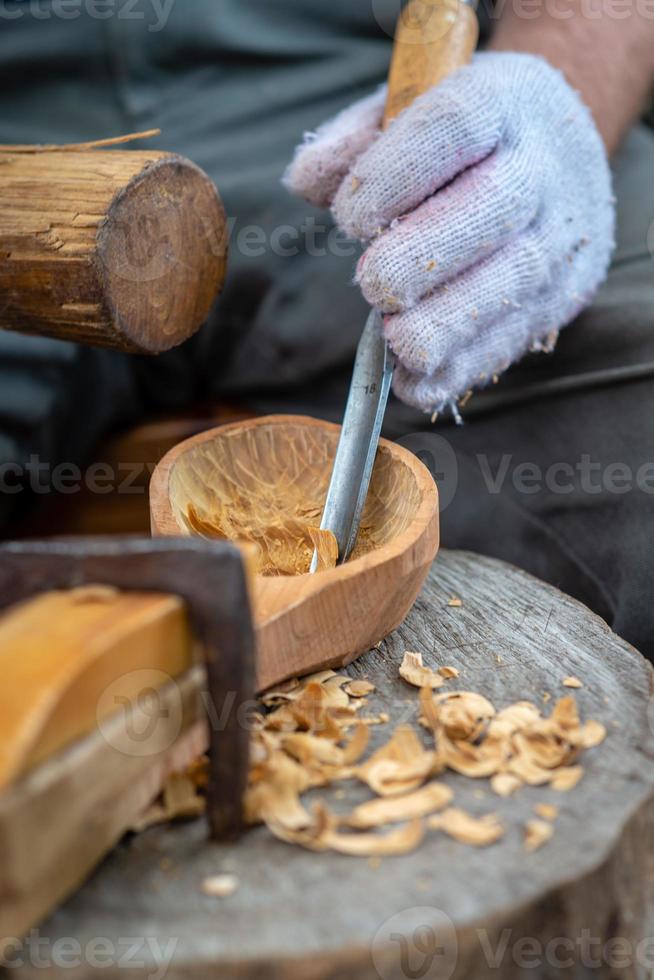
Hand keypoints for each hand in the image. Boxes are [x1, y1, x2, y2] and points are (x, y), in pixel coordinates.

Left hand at [285, 52, 614, 413]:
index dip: (397, 173)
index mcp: (501, 102)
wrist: (559, 151)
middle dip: (425, 256)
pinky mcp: (564, 294)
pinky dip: (461, 369)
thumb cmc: (462, 140)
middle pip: (494, 206)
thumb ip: (354, 142)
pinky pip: (514, 336)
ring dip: (447, 324)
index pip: (454, 124)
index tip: (349, 217)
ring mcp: (561, 235)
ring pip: (514, 280)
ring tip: (396, 343)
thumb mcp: (410, 111)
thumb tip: (305, 180)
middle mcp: (542, 167)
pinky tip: (416, 382)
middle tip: (373, 286)